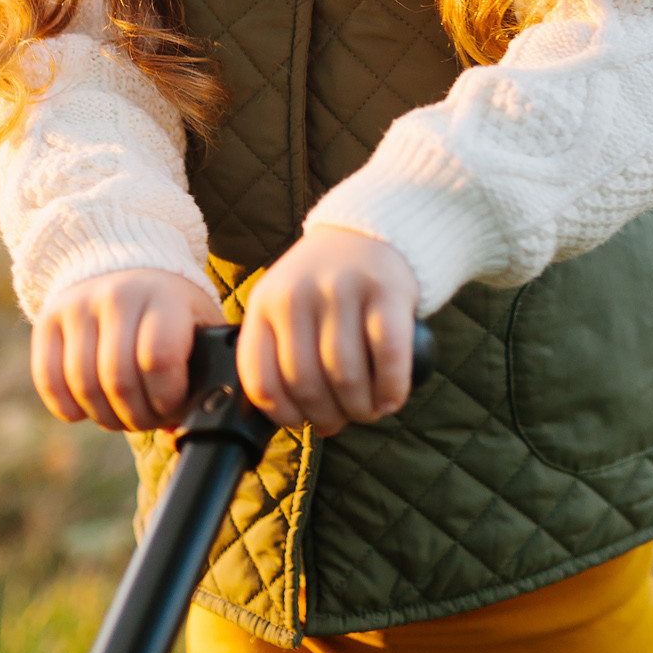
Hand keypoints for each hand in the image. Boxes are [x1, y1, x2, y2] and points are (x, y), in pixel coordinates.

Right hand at [31, 270, 225, 431]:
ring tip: (122, 415)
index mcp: (164, 296)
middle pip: (118, 379)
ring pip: (83, 385)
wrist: (122, 269)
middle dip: (135, 416)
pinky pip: (49, 380)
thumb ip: (204, 368)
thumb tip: (189, 424)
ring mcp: (78, 305)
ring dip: (105, 417)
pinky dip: (68, 408)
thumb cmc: (169, 312)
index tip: (171, 407)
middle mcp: (118, 295)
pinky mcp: (47, 319)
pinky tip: (86, 409)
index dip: (165, 398)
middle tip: (147, 420)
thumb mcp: (198, 325)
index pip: (159, 359)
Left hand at [238, 226, 419, 432]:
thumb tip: (307, 422)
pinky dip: (391, 387)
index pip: (260, 378)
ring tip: (368, 411)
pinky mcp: (387, 290)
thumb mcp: (285, 306)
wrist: (368, 230)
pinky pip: (387, 353)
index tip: (301, 422)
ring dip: (359, 407)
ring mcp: (342, 289)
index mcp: (265, 303)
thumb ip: (283, 356)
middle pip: (305, 382)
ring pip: (345, 374)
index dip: (282, 414)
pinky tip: (392, 398)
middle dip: (326, 415)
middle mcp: (298, 294)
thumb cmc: (324, 284)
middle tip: (343, 419)